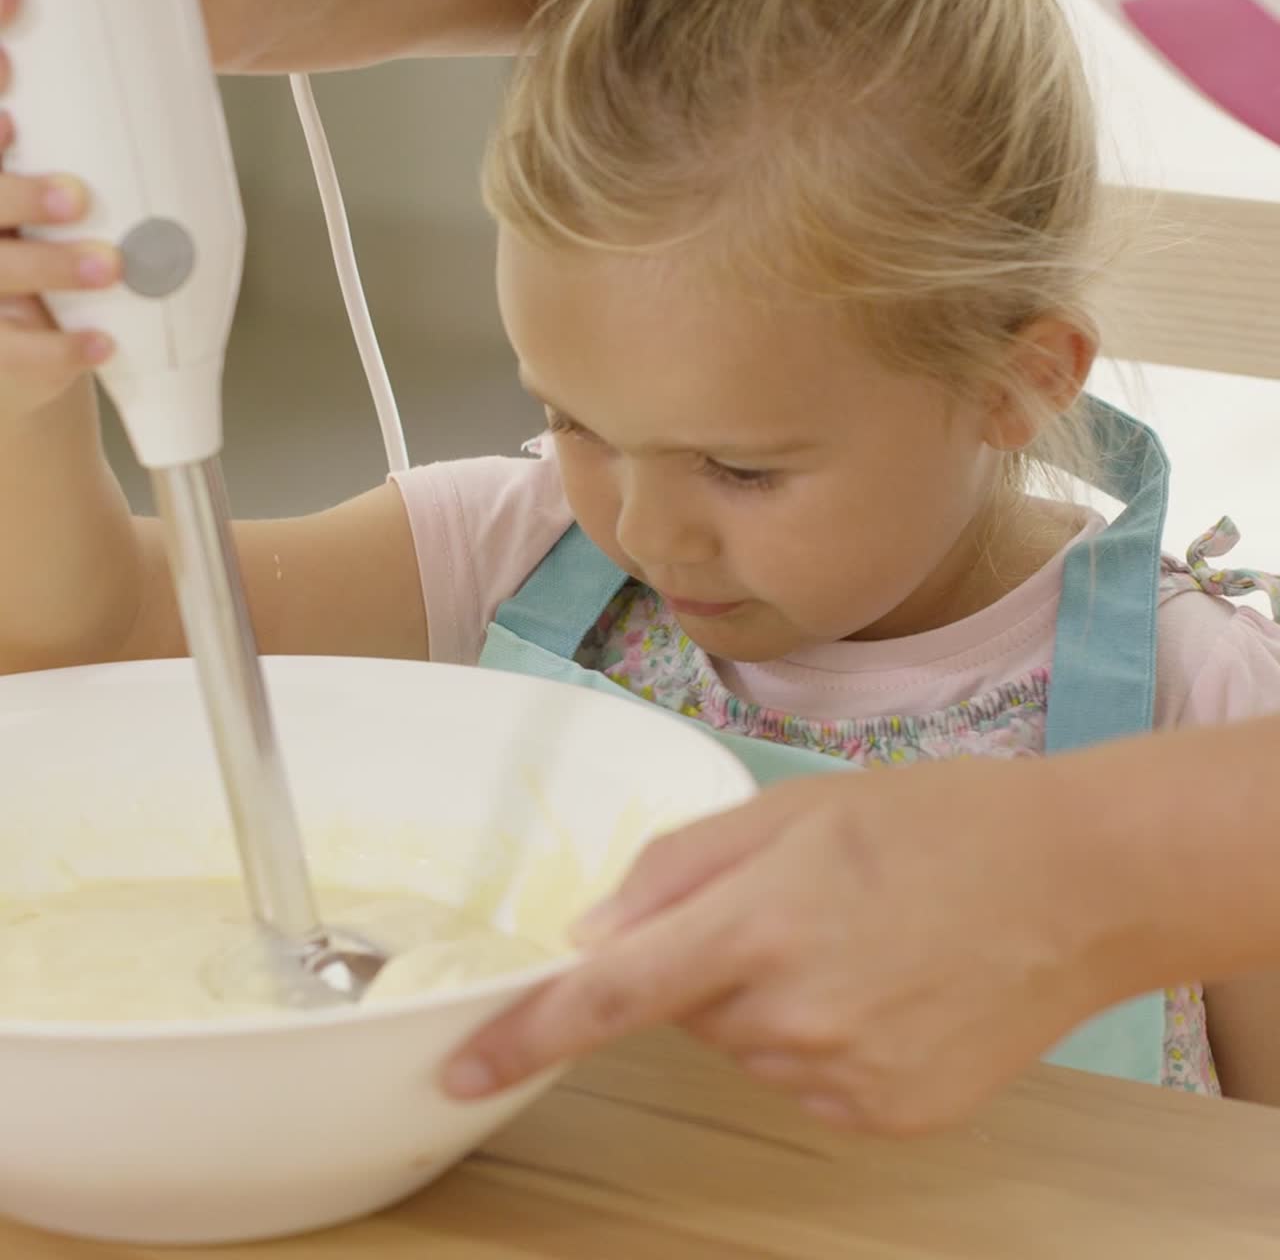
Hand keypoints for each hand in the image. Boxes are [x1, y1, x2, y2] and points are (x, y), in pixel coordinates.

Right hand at [0, 0, 118, 418]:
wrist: (17, 363)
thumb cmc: (43, 268)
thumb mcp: (48, 213)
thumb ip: (71, 168)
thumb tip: (164, 118)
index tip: (10, 75)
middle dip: (16, 192)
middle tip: (77, 195)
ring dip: (52, 266)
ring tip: (111, 267)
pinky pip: (17, 353)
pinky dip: (64, 349)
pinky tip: (102, 344)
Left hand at [443, 757, 1130, 1135]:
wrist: (1074, 884)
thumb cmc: (931, 822)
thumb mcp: (793, 807)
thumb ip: (678, 868)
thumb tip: (594, 935)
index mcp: (759, 926)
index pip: (610, 997)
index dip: (525, 1035)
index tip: (460, 1069)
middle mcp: (792, 1019)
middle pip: (687, 1011)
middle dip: (708, 963)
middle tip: (793, 907)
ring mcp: (844, 1080)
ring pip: (745, 1047)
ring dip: (766, 1002)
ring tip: (852, 941)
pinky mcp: (886, 1117)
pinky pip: (804, 1082)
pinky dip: (818, 1041)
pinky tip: (883, 987)